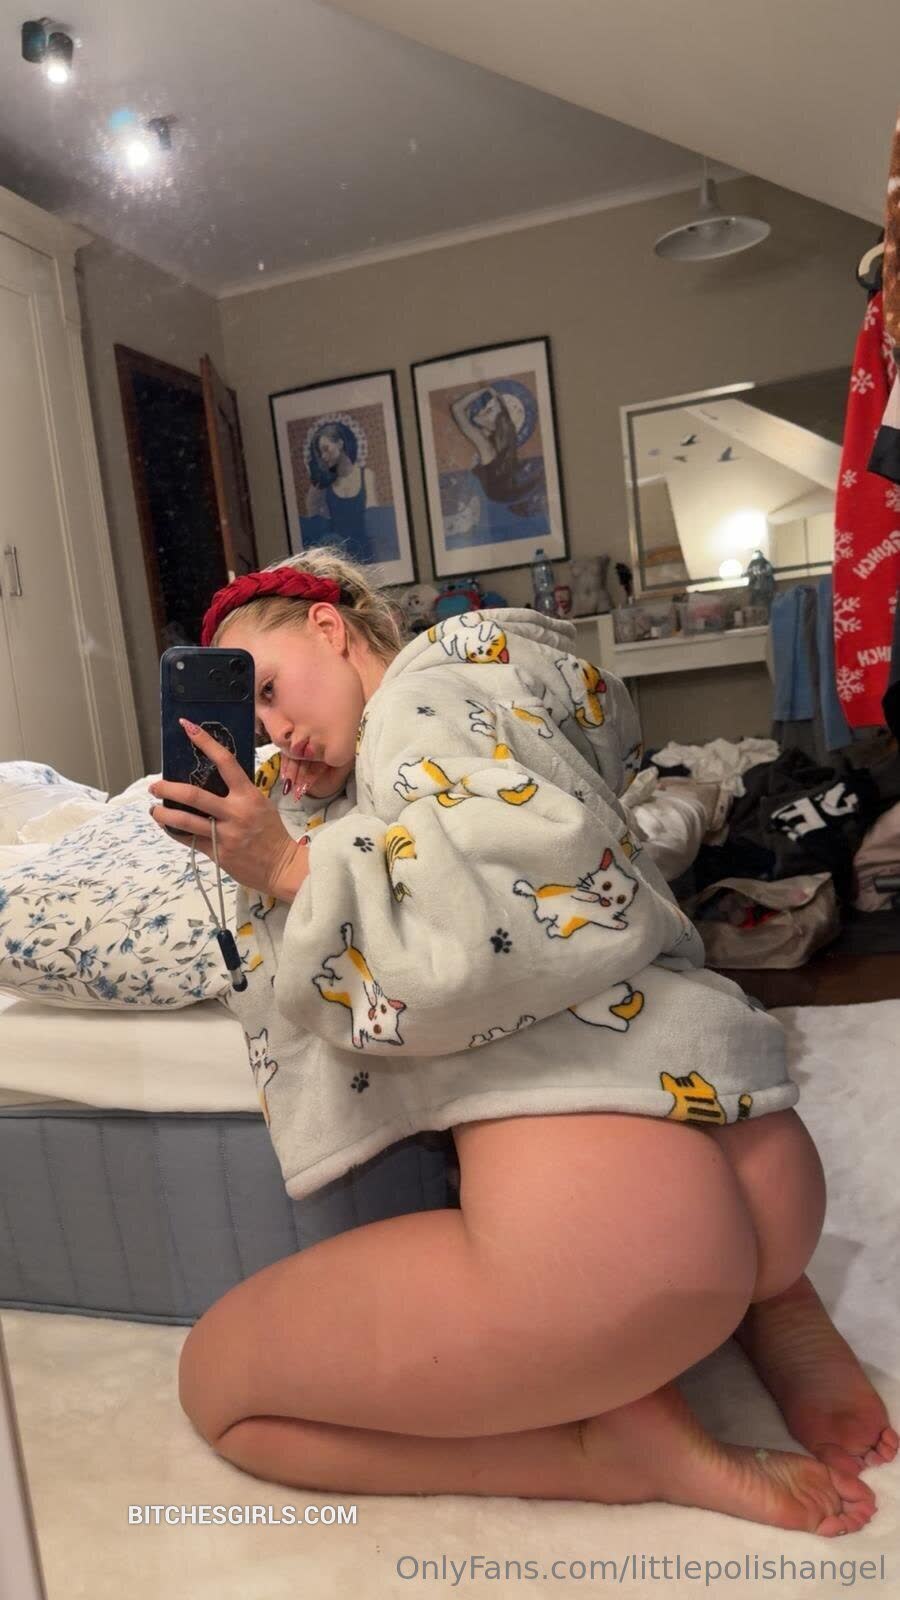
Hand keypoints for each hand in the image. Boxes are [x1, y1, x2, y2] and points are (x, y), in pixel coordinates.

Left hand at [149, 720, 310, 902]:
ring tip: (154, 810)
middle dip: (168, 788)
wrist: (283, 866)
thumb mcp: (261, 805)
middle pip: (193, 795)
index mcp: (248, 796)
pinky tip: (167, 826)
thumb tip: (213, 781)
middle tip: (155, 786)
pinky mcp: (217, 853)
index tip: (187, 727)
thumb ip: (238, 794)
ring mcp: (224, 834)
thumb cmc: (272, 833)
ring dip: (163, 814)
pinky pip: (189, 840)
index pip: (225, 761)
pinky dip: (174, 831)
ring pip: (184, 821)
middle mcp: (235, 812)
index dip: (205, 742)